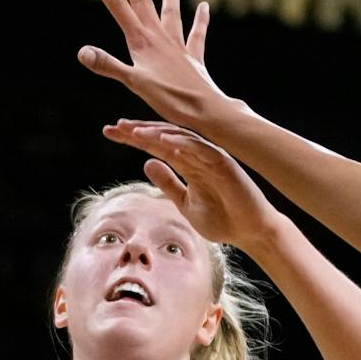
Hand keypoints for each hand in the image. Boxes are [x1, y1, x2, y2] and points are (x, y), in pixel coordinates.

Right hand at [79, 0, 227, 128]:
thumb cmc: (169, 99)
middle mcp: (159, 36)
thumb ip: (107, 65)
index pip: (116, 5)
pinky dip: (200, 20)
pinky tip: (204, 6)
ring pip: (172, 10)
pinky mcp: (193, 57)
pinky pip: (197, 34)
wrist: (205, 110)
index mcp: (141, 40)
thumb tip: (82, 51)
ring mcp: (177, 45)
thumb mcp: (133, 83)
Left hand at [104, 118, 281, 250]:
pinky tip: (163, 141)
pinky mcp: (224, 163)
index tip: (110, 133)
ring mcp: (211, 158)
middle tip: (115, 126)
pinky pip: (201, 148)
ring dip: (157, 133)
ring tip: (134, 131)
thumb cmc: (223, 220)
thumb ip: (168, 183)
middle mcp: (198, 157)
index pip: (156, 147)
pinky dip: (182, 143)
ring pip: (180, 138)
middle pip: (164, 137)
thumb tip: (146, 162)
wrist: (250, 233)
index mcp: (188, 165)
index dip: (133, 139)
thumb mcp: (185, 203)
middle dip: (139, 131)